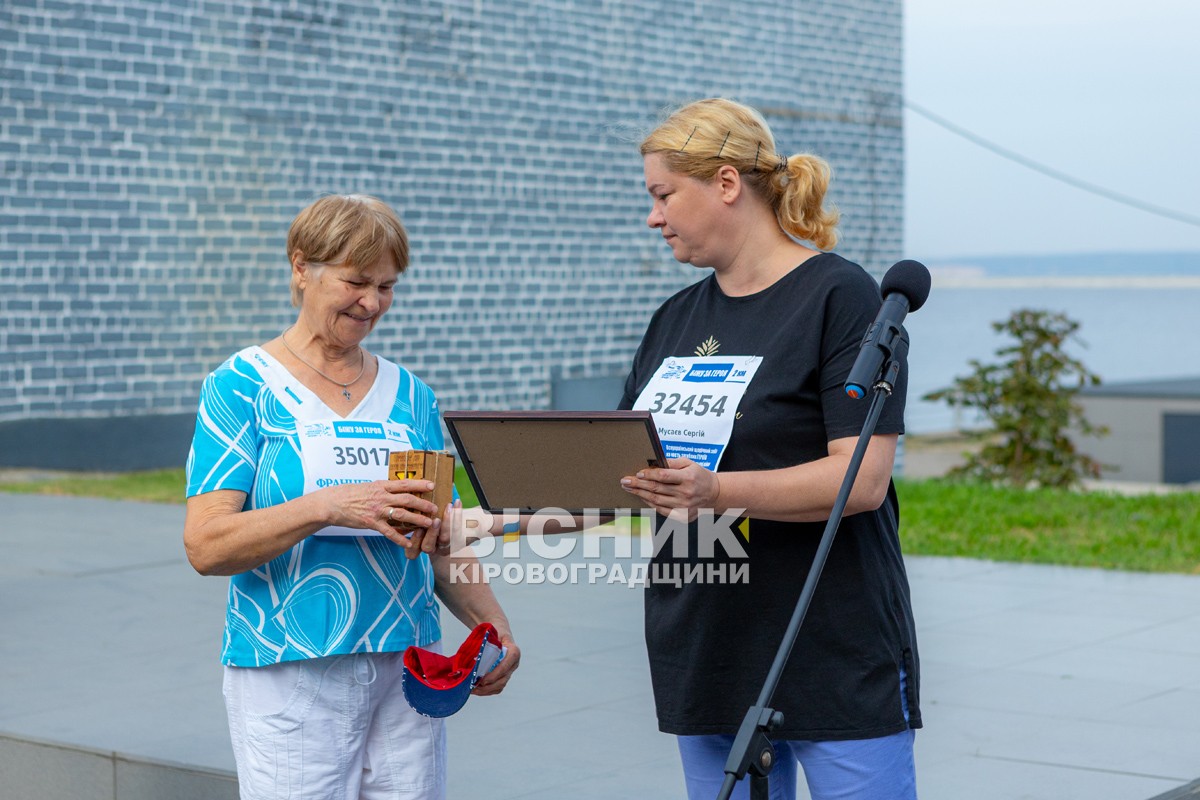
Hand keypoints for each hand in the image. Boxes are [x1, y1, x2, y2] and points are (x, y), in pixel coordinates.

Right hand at [321, 478, 438, 552]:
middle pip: (407, 499)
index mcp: (381, 486)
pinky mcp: (371, 523)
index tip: (432, 485)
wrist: (332, 503)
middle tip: (435, 508)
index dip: (420, 484)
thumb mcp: (368, 486)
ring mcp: (377, 510)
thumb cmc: (350, 493)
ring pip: (402, 515)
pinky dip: (400, 539)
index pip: (404, 483)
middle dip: (423, 504)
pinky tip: (408, 543)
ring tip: (429, 524)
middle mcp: (381, 497)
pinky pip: (389, 532)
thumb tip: (398, 489)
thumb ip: (383, 488)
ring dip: (417, 520)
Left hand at [472, 630, 519, 695]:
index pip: (506, 665)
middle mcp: (514, 663)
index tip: (483, 680)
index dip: (495, 674)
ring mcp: (509, 671)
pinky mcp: (504, 676)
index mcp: (514, 651)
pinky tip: (476, 690)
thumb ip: (486, 645)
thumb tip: (475, 660)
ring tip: (472, 690)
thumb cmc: (494, 632)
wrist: (498, 632)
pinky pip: (497, 687)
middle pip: (503, 679)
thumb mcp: (491, 634)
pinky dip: (486, 690)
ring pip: (500, 686)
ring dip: (486, 690)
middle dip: (488, 686)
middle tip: (474, 687)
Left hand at [620, 457, 719, 520]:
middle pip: (657, 489)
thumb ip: (672, 462)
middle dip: (638, 484)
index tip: (638, 473)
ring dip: (640, 494)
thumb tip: (654, 462)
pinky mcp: (682, 515)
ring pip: (656, 501)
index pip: (664, 476)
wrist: (713, 493)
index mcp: (688, 478)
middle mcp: (686, 493)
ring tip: (629, 488)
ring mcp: (684, 506)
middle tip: (625, 481)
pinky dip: (650, 503)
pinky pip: (661, 510)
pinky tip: (642, 497)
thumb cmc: (699, 475)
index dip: (649, 475)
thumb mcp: (689, 463)